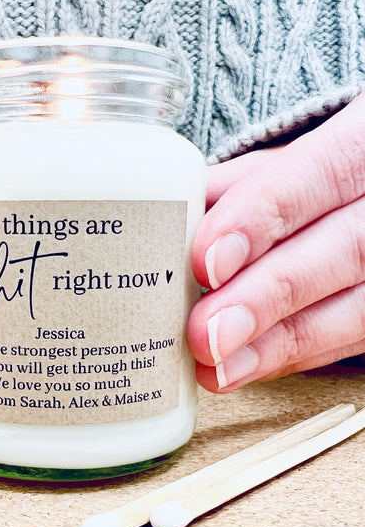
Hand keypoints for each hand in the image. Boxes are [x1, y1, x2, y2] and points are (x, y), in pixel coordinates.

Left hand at [187, 92, 364, 391]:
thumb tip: (180, 211)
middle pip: (343, 250)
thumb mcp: (292, 160)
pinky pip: (352, 339)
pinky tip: (248, 365)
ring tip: (217, 366)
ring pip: (356, 310)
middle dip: (265, 296)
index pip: (320, 174)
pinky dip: (294, 355)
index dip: (260, 217)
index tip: (206, 262)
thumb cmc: (325, 176)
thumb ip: (245, 182)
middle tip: (203, 333)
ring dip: (278, 344)